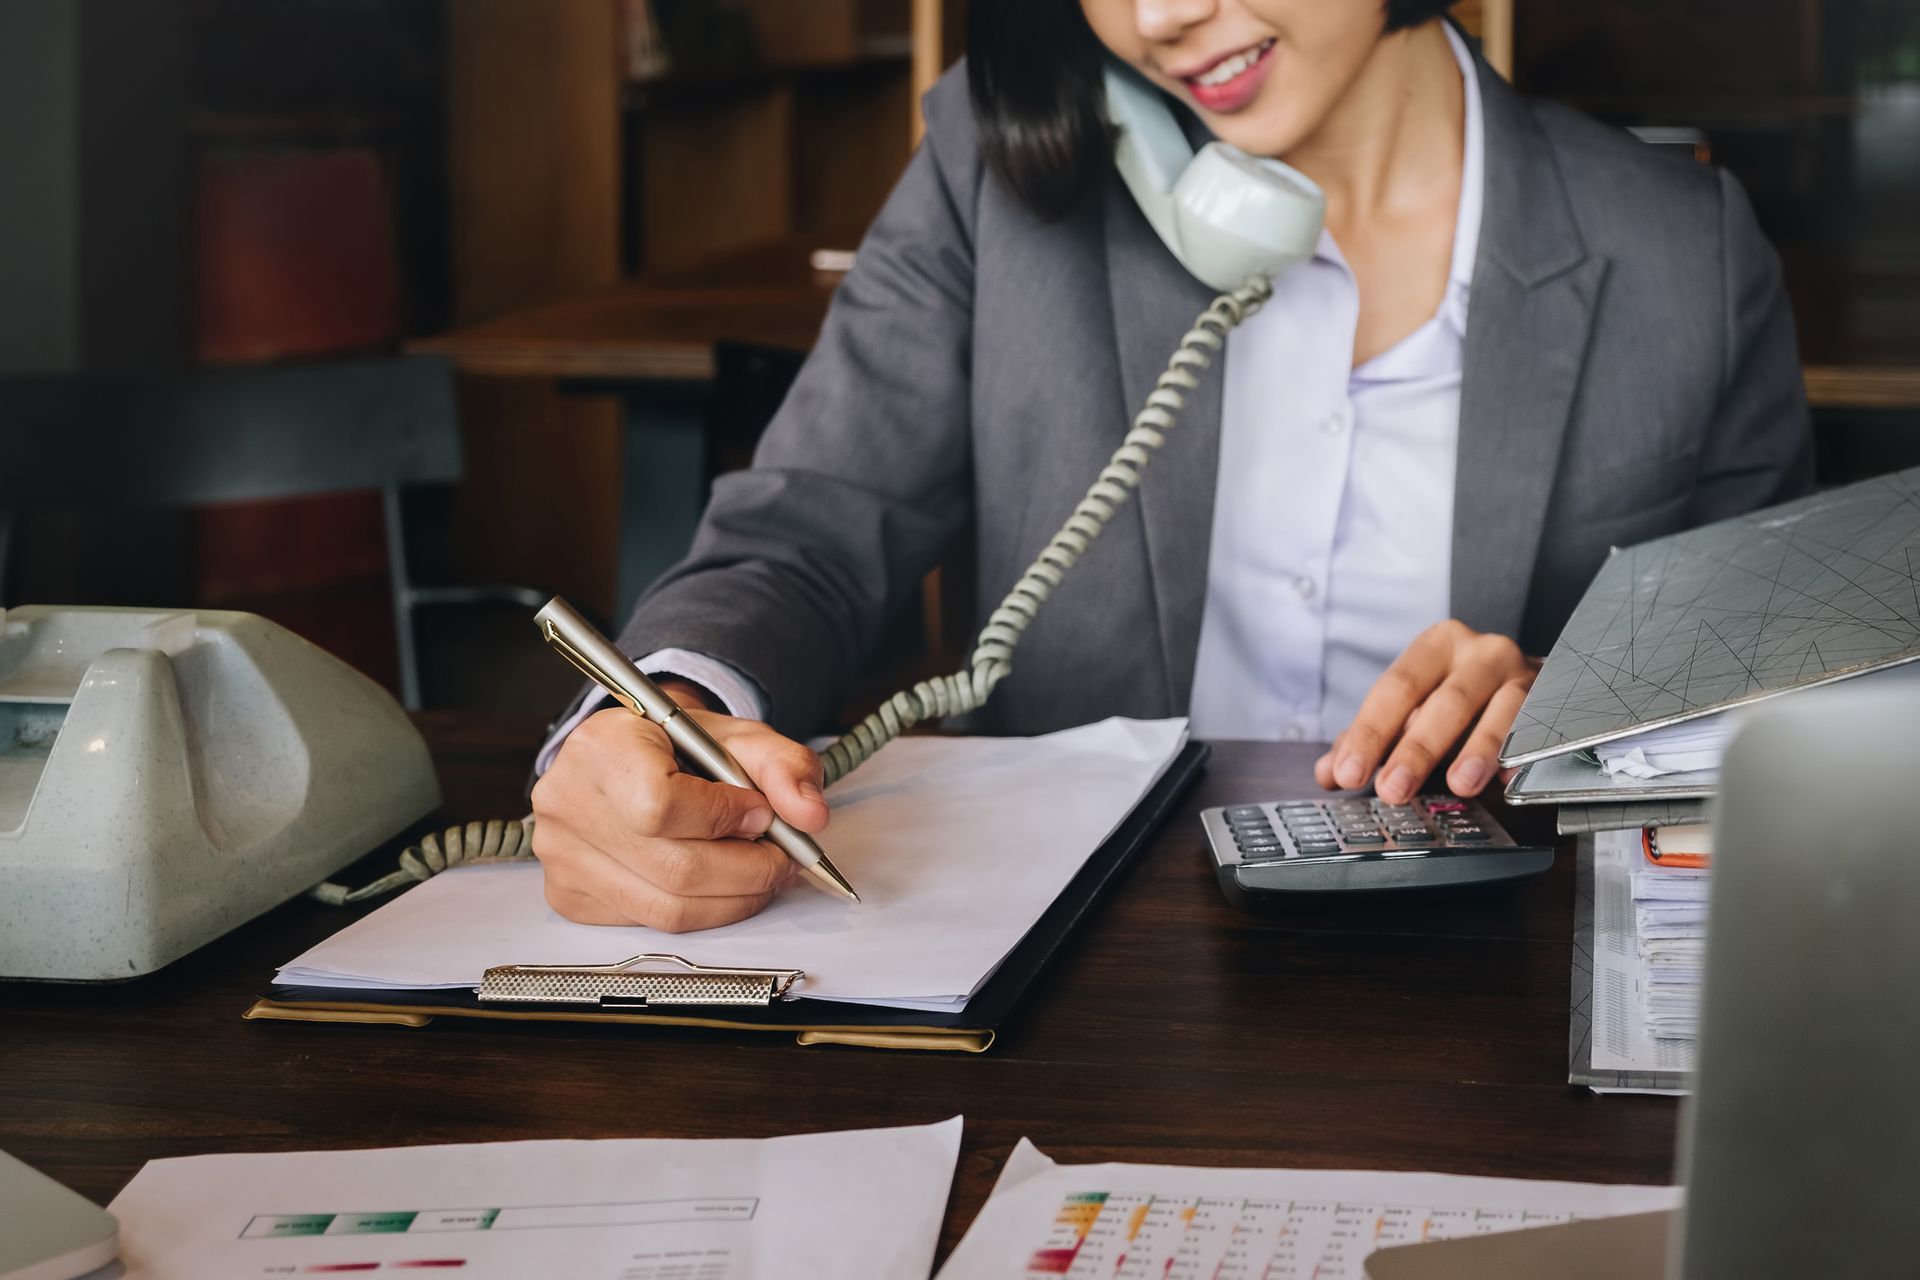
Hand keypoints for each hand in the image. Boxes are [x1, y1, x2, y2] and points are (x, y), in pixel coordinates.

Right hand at [529, 685, 828, 931]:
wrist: (631, 760)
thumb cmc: (680, 748)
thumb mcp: (738, 737)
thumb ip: (784, 766)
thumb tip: (810, 814)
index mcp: (601, 747)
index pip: (662, 806)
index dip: (724, 819)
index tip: (759, 813)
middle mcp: (567, 803)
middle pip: (674, 869)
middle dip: (749, 871)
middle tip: (781, 858)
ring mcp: (562, 856)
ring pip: (667, 908)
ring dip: (733, 898)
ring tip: (759, 872)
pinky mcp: (569, 895)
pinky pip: (650, 922)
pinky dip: (700, 910)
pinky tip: (716, 884)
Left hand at [1313, 620, 1538, 805]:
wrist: (1524, 678)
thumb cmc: (1457, 694)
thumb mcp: (1411, 709)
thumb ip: (1369, 738)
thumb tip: (1328, 772)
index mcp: (1435, 647)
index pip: (1396, 689)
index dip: (1370, 733)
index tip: (1348, 773)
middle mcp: (1480, 652)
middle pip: (1446, 701)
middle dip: (1417, 749)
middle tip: (1393, 790)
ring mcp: (1521, 673)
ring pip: (1500, 710)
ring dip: (1477, 751)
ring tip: (1458, 785)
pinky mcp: (1554, 700)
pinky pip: (1540, 726)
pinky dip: (1523, 753)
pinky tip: (1507, 779)